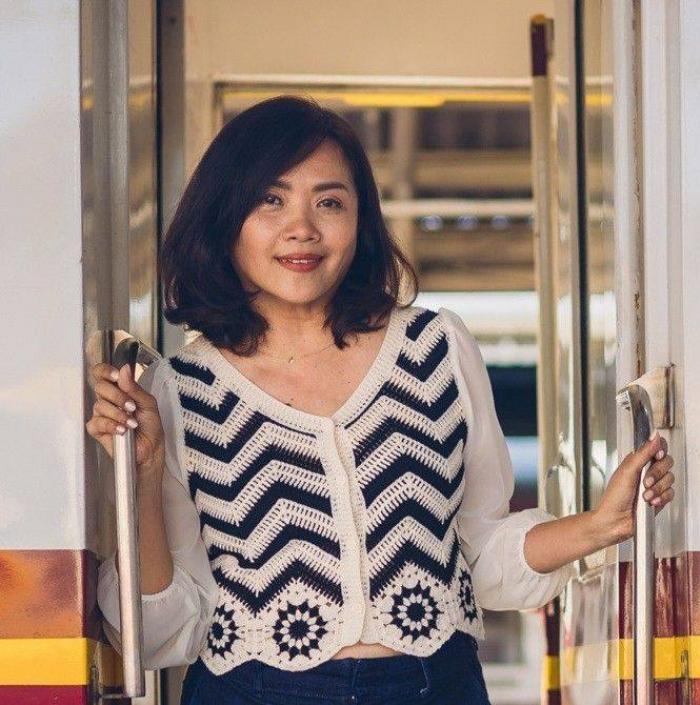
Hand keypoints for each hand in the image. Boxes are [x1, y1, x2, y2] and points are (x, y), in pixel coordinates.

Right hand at [86, 362, 165, 479]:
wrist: (150, 448)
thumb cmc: (150, 425)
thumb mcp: (148, 403)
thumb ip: (134, 388)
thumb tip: (124, 368)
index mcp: (119, 390)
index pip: (102, 373)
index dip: (105, 371)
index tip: (116, 377)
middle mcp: (107, 400)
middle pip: (100, 387)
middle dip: (117, 396)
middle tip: (131, 407)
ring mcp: (101, 414)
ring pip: (99, 406)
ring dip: (118, 414)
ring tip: (131, 423)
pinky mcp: (97, 430)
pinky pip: (96, 423)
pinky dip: (111, 426)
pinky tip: (122, 431)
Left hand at [592, 432, 674, 543]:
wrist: (614, 521)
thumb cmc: (614, 497)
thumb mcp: (627, 471)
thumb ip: (643, 453)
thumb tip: (654, 437)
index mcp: (636, 461)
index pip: (656, 448)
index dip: (660, 450)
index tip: (656, 456)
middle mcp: (646, 471)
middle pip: (666, 462)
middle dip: (657, 474)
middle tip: (645, 482)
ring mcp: (654, 485)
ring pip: (670, 479)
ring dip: (657, 489)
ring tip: (644, 496)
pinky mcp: (659, 498)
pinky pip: (670, 493)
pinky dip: (661, 498)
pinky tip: (650, 502)